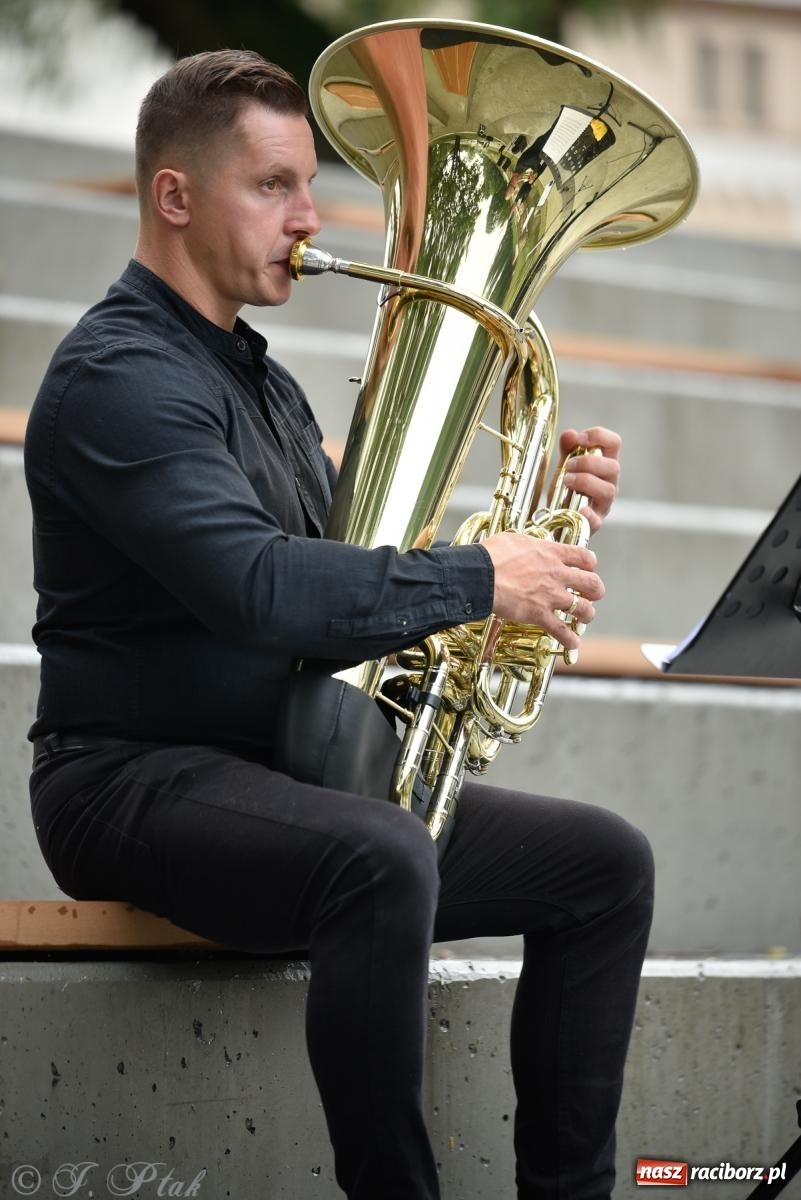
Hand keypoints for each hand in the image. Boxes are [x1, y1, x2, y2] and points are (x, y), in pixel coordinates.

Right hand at [481, 530, 604, 649]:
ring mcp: (551, 596)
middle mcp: (557, 574)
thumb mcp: (513, 540)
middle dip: (596, 590)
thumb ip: (527, 545)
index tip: (588, 568)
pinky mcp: (540, 615)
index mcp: (551, 553)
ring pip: (583, 609)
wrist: (481, 575)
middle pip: (592, 583)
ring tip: (584, 617)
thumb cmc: (491, 555)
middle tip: (592, 594)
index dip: (590, 564)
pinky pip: (562, 631)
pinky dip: (569, 639)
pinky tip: (572, 643)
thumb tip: (525, 547)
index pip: (584, 557)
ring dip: (587, 614)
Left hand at [557, 426, 620, 533]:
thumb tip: (570, 434)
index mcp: (604, 465)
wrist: (560, 519)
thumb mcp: (566, 466)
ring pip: (608, 490)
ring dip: (585, 482)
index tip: (580, 439)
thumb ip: (567, 450)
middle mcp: (609, 483)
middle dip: (588, 462)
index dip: (599, 436)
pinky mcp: (595, 523)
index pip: (614, 443)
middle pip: (613, 467)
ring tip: (566, 481)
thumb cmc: (568, 490)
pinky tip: (580, 509)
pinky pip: (597, 520)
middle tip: (568, 466)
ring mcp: (604, 504)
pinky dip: (589, 514)